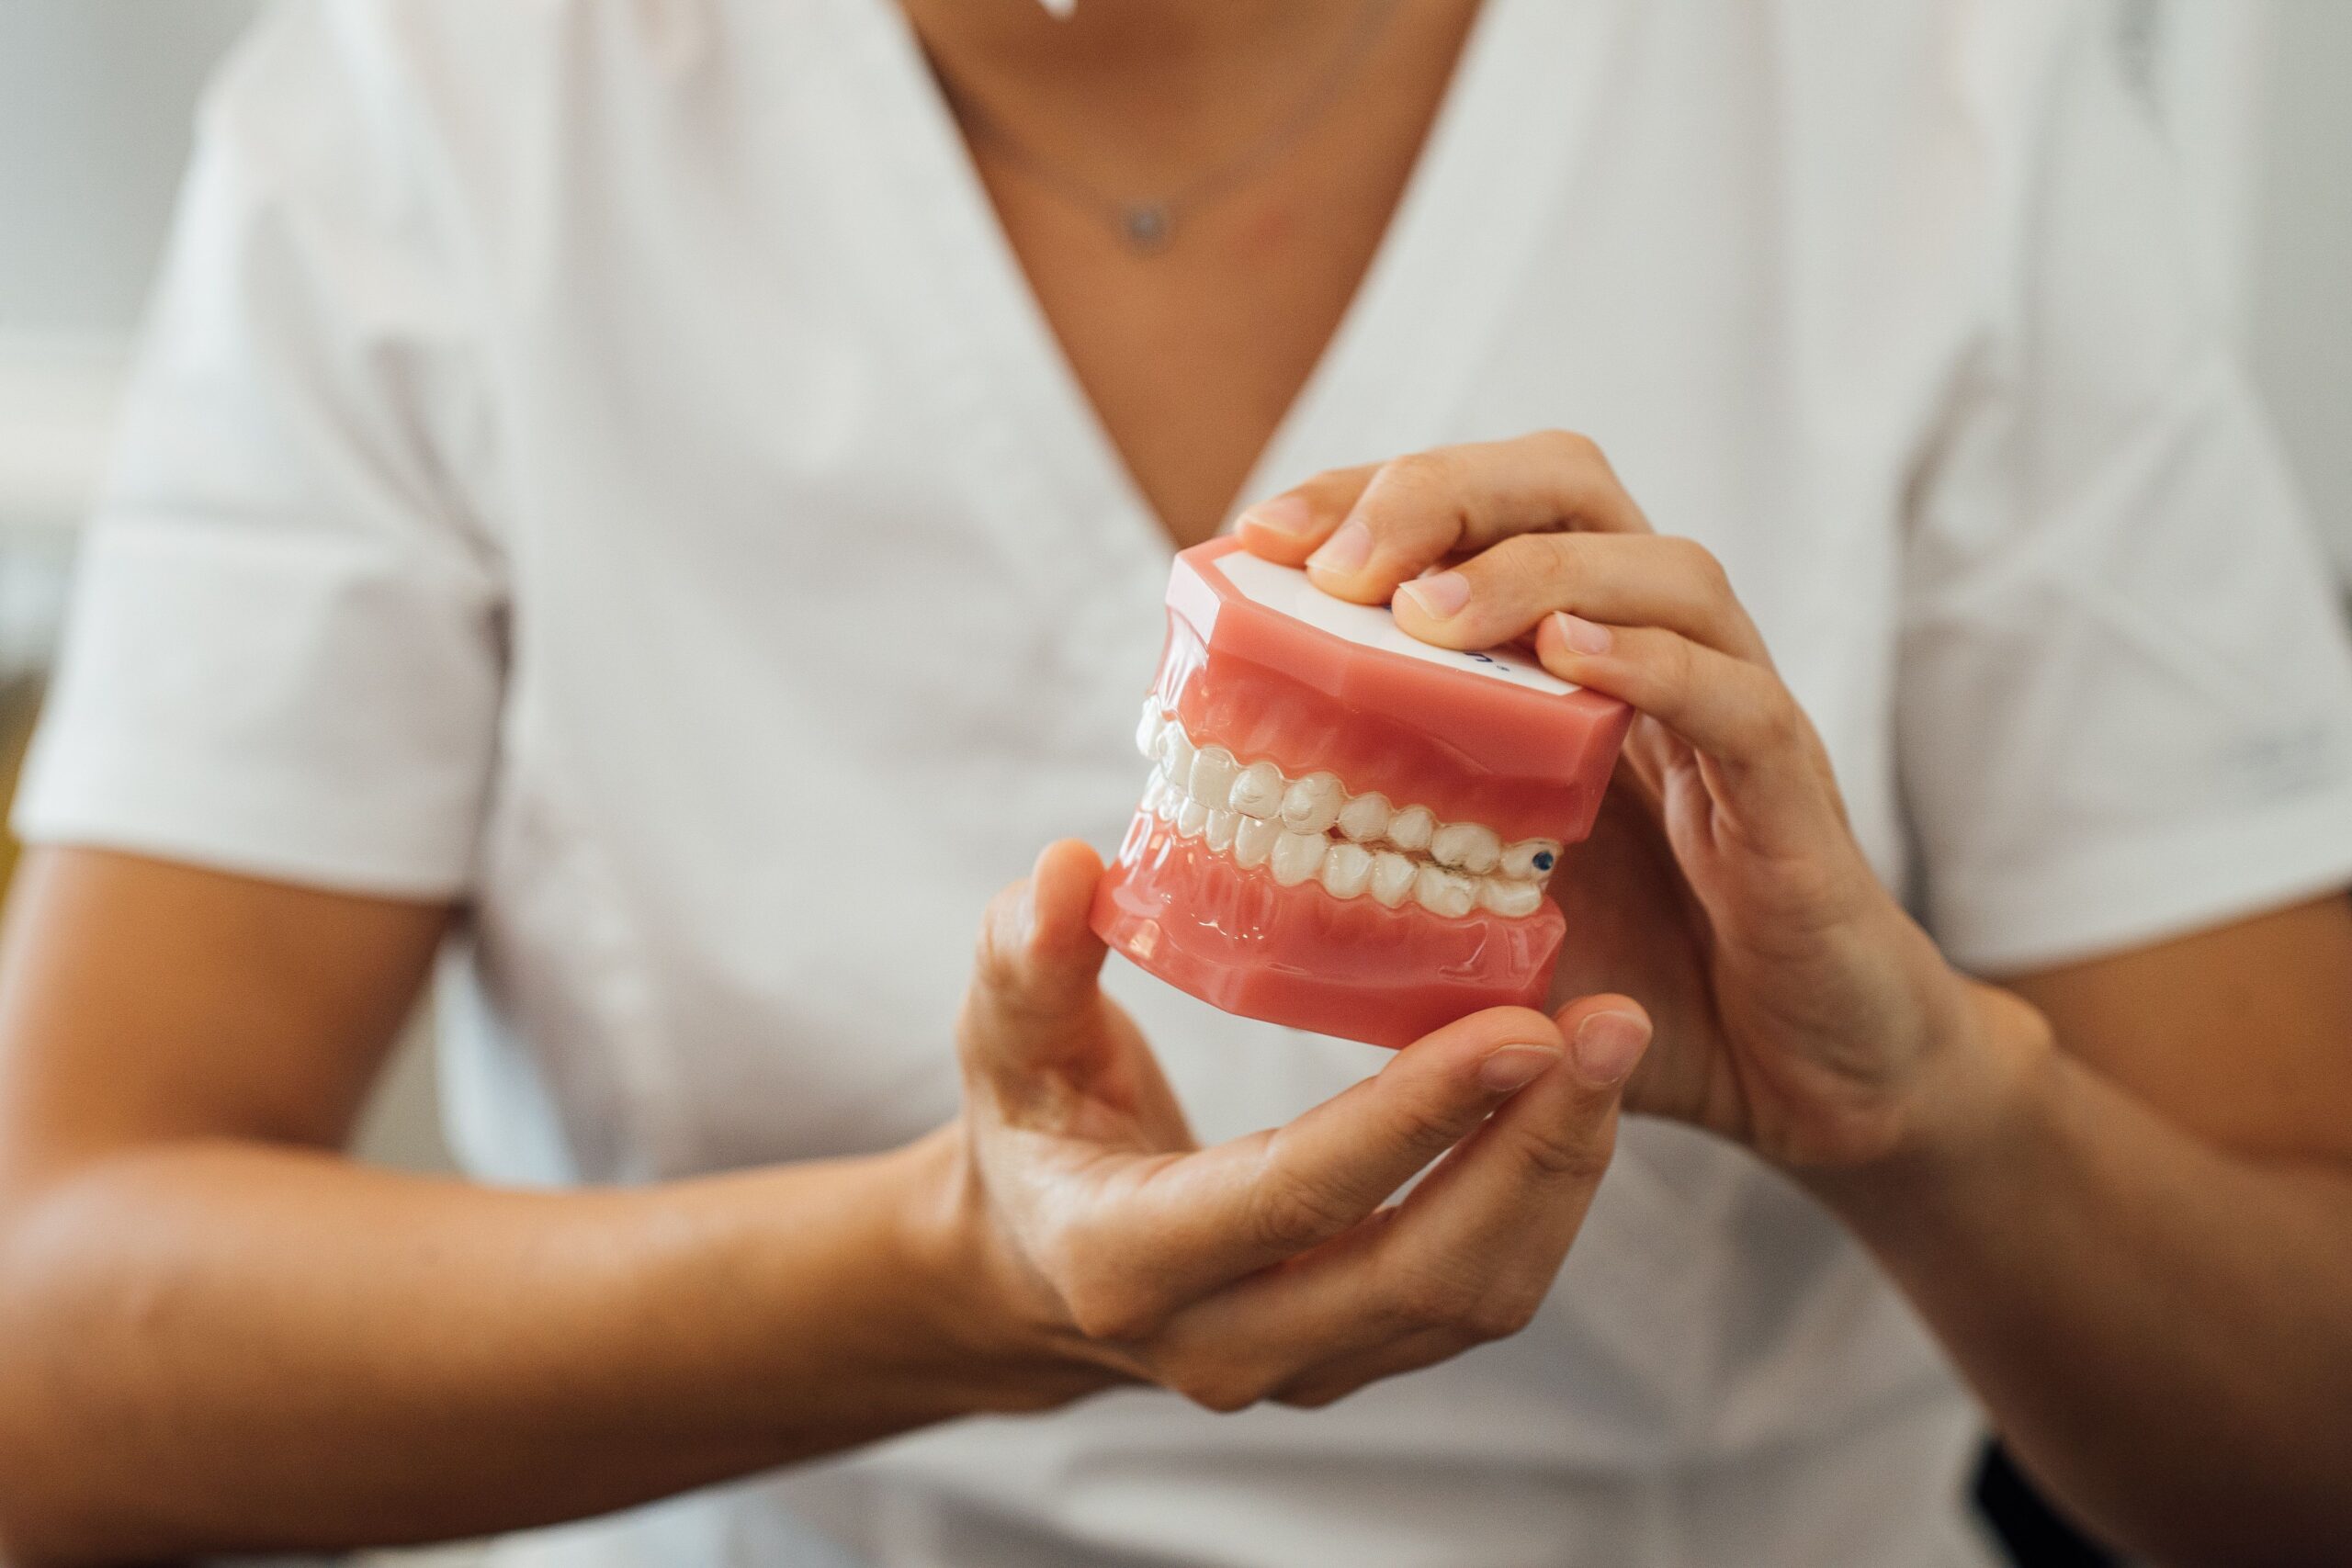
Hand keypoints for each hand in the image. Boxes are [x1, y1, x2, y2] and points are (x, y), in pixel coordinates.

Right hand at [937, 839, 1651, 1411]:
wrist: (1029, 1267)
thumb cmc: (1029, 1125)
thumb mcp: (1003, 1037)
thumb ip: (1027, 958)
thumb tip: (1071, 869)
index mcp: (1126, 1262)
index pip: (1295, 1196)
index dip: (1414, 1118)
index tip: (1524, 1026)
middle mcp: (1221, 1343)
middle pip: (1419, 1270)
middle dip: (1535, 1150)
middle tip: (1611, 1025)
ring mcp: (1299, 1365)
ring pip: (1471, 1297)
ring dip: (1559, 1174)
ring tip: (1612, 1045)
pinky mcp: (1359, 1355)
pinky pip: (1477, 1294)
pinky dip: (1541, 1198)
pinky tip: (1574, 1096)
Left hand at [1236, 432, 2049, 1171]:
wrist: (1798, 1083)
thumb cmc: (1634, 983)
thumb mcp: (1476, 920)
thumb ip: (1380, 881)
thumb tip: (1223, 874)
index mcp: (1567, 661)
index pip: (1474, 513)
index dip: (1369, 497)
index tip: (1262, 536)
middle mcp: (1656, 654)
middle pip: (1568, 488)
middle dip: (1443, 494)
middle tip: (1340, 561)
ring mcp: (1735, 713)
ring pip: (1663, 571)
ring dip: (1534, 572)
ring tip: (1425, 616)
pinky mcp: (1796, 794)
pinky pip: (1735, 699)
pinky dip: (1656, 665)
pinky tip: (1573, 664)